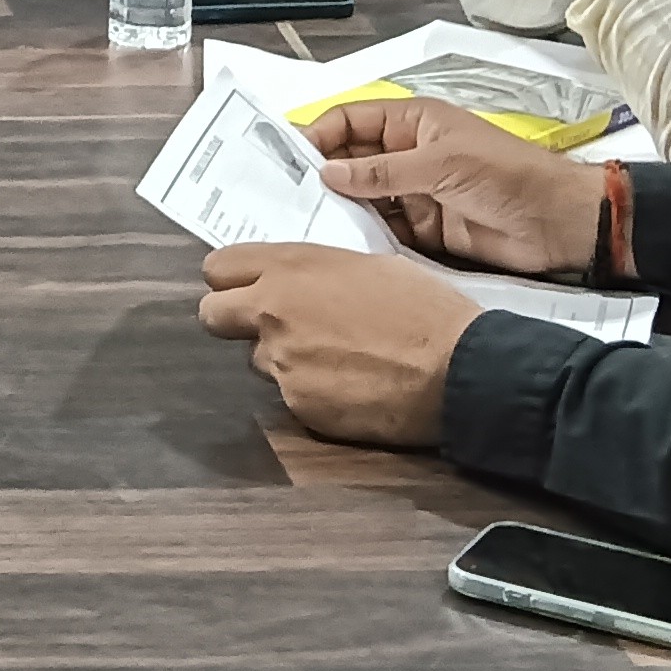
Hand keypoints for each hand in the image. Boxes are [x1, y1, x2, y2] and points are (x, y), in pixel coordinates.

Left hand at [197, 243, 482, 448]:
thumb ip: (319, 272)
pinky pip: (290, 394)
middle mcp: (273, 312)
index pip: (218, 267)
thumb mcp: (371, 265)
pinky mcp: (298, 405)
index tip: (245, 286)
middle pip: (212, 315)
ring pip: (257, 359)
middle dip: (232, 319)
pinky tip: (349, 385)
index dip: (231, 279)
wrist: (458, 370)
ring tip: (334, 357)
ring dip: (282, 357)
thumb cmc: (426, 310)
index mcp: (291, 268)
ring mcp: (281, 362)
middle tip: (269, 324)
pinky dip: (312, 391)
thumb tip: (303, 283)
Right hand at [310, 96, 604, 274]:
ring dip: (340, 210)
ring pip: (363, 198)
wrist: (558, 224)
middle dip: (323, 175)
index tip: (289, 160)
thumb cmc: (505, 175)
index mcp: (413, 122)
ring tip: (304, 226)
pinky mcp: (423, 230)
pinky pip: (383, 230)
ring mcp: (414, 193)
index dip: (321, 136)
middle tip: (285, 199)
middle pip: (352, 160)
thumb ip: (382, 171)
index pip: (352, 120)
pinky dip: (363, 237)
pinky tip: (339, 248)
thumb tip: (326, 172)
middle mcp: (408, 154)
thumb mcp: (440, 164)